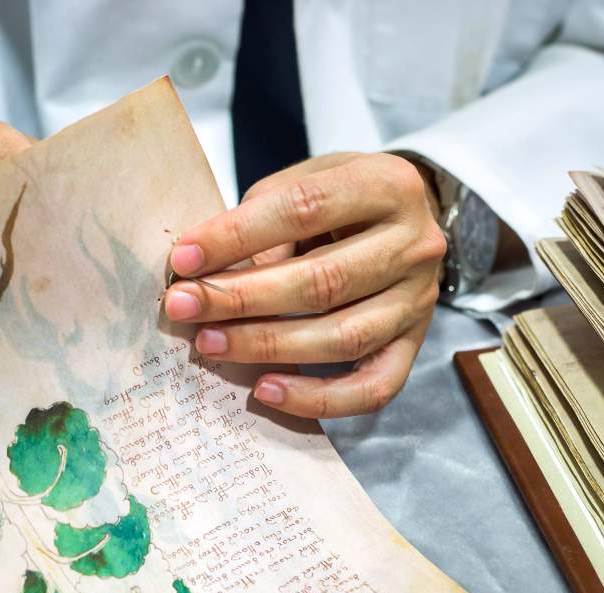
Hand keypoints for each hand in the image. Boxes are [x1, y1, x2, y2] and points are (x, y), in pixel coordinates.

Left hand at [164, 152, 445, 417]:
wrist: (410, 218)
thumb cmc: (343, 201)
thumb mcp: (307, 183)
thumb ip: (263, 220)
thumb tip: (206, 275)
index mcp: (387, 186)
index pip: (306, 210)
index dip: (239, 236)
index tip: (184, 259)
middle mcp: (414, 245)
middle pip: (324, 282)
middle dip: (243, 298)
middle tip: (185, 307)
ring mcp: (419, 301)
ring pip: (344, 337)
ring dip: (268, 346)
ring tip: (211, 344)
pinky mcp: (415, 345)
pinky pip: (372, 388)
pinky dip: (318, 398)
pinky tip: (267, 390)